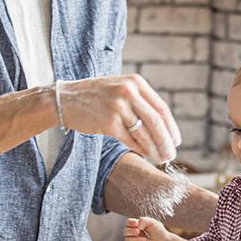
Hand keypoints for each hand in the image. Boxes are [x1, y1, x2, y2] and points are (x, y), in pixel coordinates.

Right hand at [58, 75, 180, 162]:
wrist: (64, 100)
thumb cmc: (95, 97)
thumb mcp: (119, 89)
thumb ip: (139, 101)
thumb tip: (162, 126)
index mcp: (135, 82)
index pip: (161, 108)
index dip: (171, 127)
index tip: (176, 141)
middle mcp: (128, 92)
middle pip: (156, 121)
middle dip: (166, 142)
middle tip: (171, 155)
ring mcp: (118, 107)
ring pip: (144, 133)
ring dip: (155, 149)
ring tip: (160, 158)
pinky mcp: (108, 122)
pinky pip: (130, 139)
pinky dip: (139, 148)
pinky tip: (144, 154)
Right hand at [124, 217, 171, 240]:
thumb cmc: (159, 231)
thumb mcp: (152, 222)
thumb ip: (143, 220)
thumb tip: (137, 225)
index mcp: (137, 225)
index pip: (128, 223)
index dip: (130, 223)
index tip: (137, 223)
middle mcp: (134, 233)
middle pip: (125, 231)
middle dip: (131, 231)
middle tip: (139, 231)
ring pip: (127, 240)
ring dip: (136, 240)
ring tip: (145, 240)